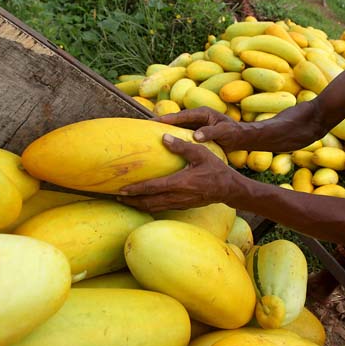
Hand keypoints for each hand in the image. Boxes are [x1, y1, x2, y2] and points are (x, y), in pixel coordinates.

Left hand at [118, 133, 238, 211]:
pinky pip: (161, 208)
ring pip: (154, 207)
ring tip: (126, 200)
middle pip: (149, 202)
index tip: (122, 189)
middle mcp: (178, 196)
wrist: (228, 189)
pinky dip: (150, 206)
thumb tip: (163, 137)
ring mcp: (180, 203)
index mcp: (180, 183)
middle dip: (132, 200)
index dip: (136, 189)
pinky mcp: (182, 206)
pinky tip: (144, 202)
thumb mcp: (200, 153)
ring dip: (139, 205)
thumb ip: (181, 146)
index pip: (153, 188)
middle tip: (116, 196)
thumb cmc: (215, 169)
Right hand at [155, 107, 243, 151]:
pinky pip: (181, 133)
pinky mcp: (195, 132)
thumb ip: (211, 133)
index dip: (168, 118)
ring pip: (177, 126)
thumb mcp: (224, 132)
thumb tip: (196, 136)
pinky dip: (172, 136)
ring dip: (165, 130)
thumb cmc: (234, 133)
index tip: (155, 121)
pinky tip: (163, 144)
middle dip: (161, 122)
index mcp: (202, 113)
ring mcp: (195, 124)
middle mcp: (196, 117)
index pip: (182, 115)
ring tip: (149, 134)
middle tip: (145, 126)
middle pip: (175, 119)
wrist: (240, 137)